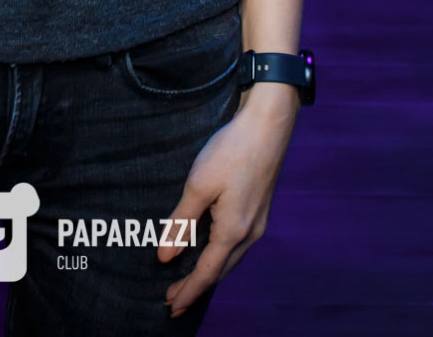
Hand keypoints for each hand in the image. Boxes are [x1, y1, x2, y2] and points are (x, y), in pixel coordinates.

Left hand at [159, 85, 299, 317]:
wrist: (267, 127)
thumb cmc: (231, 152)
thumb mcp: (198, 186)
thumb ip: (181, 223)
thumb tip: (166, 257)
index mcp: (233, 231)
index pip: (206, 273)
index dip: (188, 291)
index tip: (170, 306)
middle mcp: (250, 234)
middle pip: (220, 271)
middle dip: (197, 287)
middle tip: (173, 300)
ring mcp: (258, 222)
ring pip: (230, 259)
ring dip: (209, 272)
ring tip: (189, 280)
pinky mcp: (259, 209)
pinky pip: (237, 245)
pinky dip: (220, 256)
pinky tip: (210, 250)